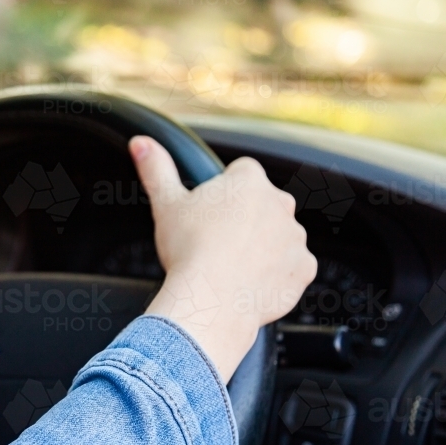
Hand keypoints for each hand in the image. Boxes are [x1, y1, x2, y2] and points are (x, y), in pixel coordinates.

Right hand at [129, 136, 316, 380]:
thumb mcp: (166, 204)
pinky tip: (250, 282)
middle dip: (245, 218)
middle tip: (216, 241)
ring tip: (231, 266)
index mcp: (249, 181)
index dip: (222, 191)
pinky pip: (292, 267)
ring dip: (262, 245)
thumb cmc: (189, 250)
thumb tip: (142, 144)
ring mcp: (295, 237)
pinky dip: (276, 274)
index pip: (241, 172)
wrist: (212, 301)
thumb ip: (157, 169)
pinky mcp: (303, 268)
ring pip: (278, 235)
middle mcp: (280, 203)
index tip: (208, 211)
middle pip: (262, 204)